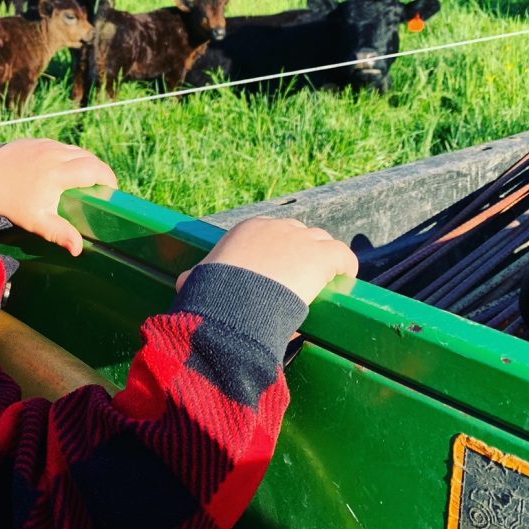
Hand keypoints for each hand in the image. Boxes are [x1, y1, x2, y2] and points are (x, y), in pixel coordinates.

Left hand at [0, 139, 116, 256]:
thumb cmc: (10, 202)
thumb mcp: (36, 220)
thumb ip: (59, 233)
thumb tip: (79, 249)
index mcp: (59, 173)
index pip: (94, 170)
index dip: (108, 178)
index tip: (111, 190)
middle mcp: (55, 154)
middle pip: (88, 158)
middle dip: (99, 171)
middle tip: (101, 187)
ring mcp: (45, 145)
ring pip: (75, 150)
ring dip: (85, 161)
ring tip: (85, 179)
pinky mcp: (36, 141)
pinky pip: (60, 146)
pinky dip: (68, 155)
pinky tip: (65, 169)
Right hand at [177, 215, 357, 305]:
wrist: (236, 301)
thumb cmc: (216, 293)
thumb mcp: (199, 279)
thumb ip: (195, 278)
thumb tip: (182, 283)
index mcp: (248, 229)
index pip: (272, 233)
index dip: (279, 252)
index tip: (278, 272)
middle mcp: (276, 227)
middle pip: (299, 233)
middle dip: (301, 252)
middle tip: (299, 277)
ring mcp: (302, 239)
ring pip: (322, 241)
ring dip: (323, 258)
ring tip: (323, 280)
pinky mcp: (322, 256)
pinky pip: (343, 256)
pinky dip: (345, 267)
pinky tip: (344, 280)